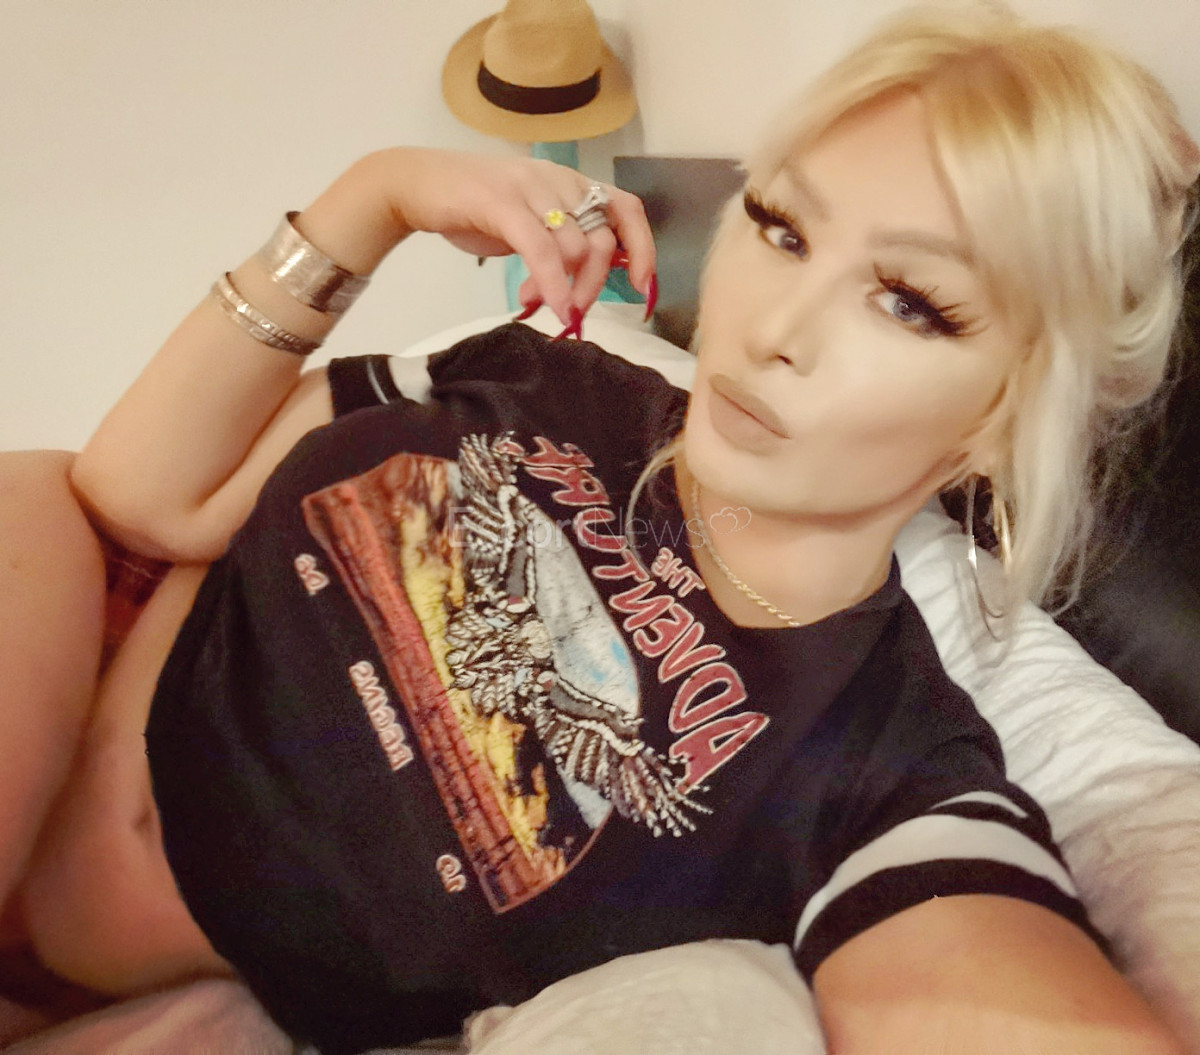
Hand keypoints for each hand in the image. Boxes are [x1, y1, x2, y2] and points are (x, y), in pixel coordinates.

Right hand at [362, 148, 655, 324]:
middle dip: (595, 285)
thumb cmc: (474, 208)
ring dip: (568, 289)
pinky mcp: (502, 201)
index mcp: (571, 184)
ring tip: (543, 306)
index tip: (641, 287)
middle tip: (574, 312)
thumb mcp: (530, 225)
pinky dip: (550, 282)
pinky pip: (540, 248)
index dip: (643, 248)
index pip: (626, 209)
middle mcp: (559, 180)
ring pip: (576, 247)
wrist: (417, 185)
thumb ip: (559, 248)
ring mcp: (531, 187)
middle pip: (603, 239)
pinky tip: (548, 306)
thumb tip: (581, 288)